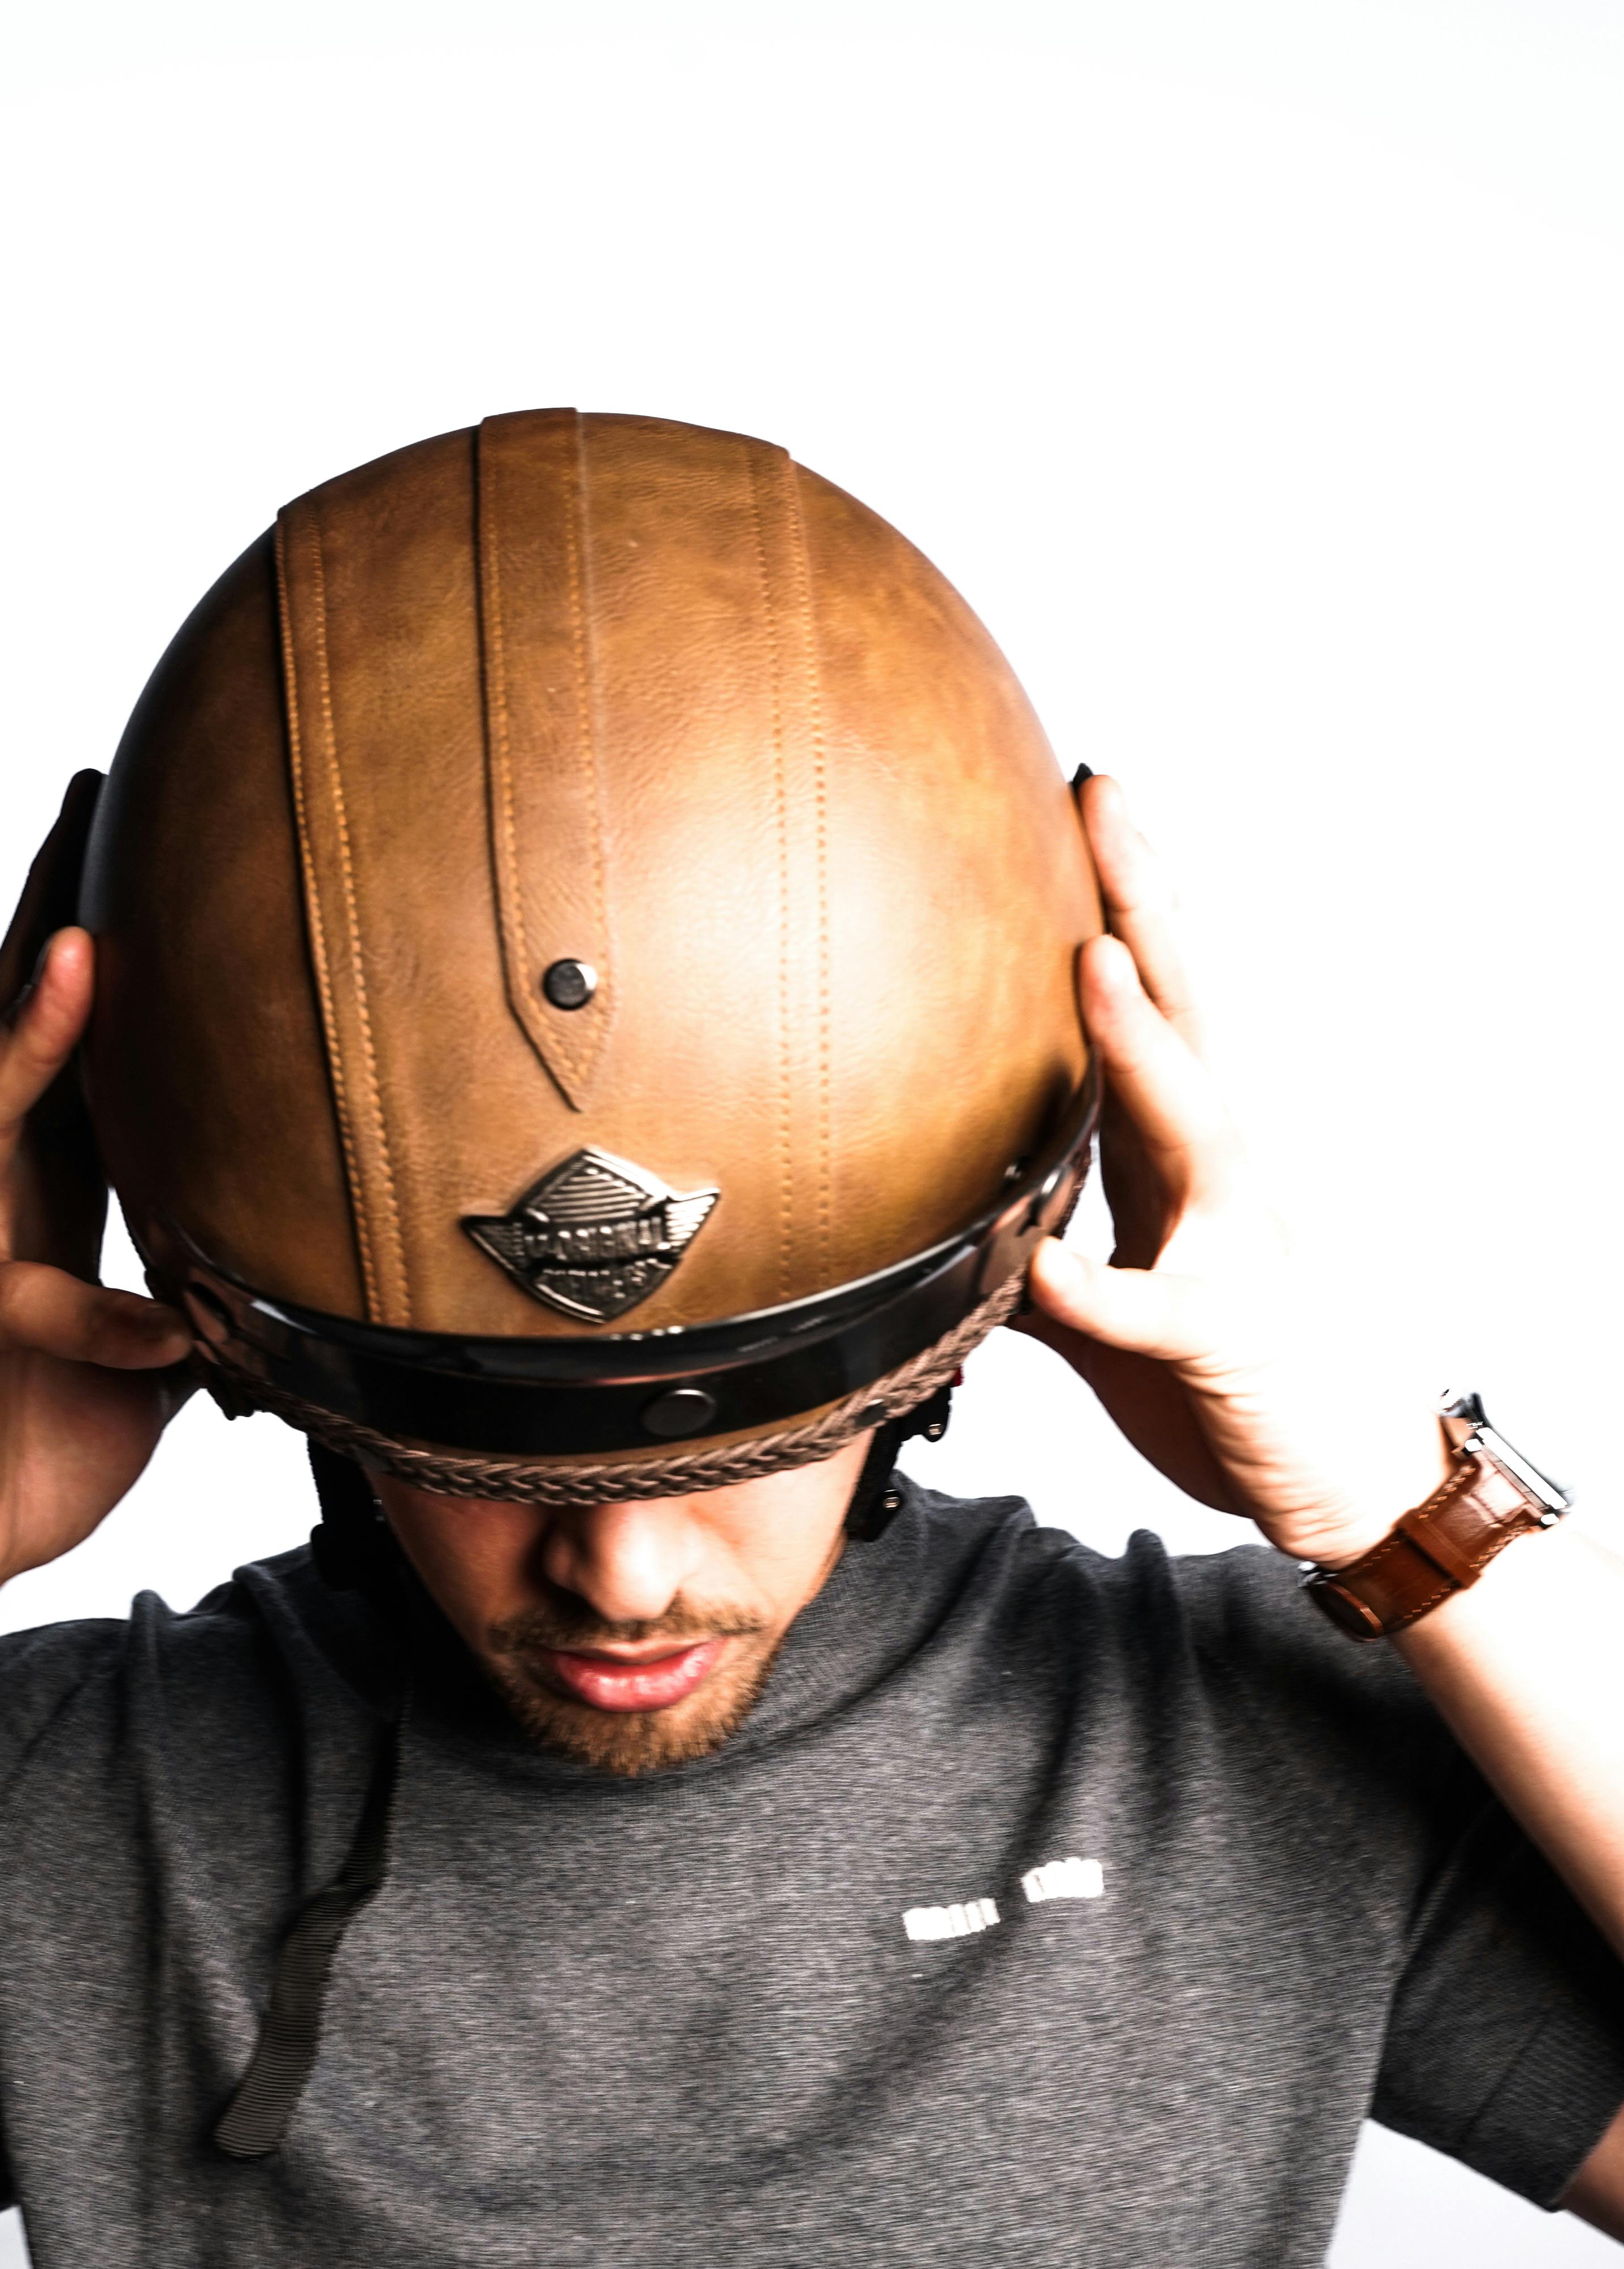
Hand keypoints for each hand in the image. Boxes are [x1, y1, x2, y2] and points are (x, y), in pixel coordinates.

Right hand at [0, 812, 190, 1641]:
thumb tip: (303, 1283)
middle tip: (83, 803)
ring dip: (30, 1034)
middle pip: (9, 1028)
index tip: (149, 845)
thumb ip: (205, 1304)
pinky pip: (19, 1305)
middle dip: (43, 913)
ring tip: (75, 948)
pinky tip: (166, 1328)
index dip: (110, 952)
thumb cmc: (29, 1455)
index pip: (77, 1048)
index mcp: (42, 1197)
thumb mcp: (153, 1370)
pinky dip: (97, 1316)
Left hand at [1022, 775, 1445, 1566]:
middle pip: (1182, 1008)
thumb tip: (942, 1231)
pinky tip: (1041, 1264)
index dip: (1118, 895)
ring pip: (1188, 1123)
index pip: (1149, 996)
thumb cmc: (1218, 1376)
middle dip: (1143, 899)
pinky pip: (1152, 1310)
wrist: (1327, 1477)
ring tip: (1091, 960)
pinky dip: (1096, 1288)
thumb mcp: (1103, 1299)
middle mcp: (1220, 1170)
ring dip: (1140, 1044)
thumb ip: (1029, 1252)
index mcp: (1183, 1149)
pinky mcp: (1224, 1337)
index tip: (1080, 792)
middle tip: (1103, 792)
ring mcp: (1232, 1244)